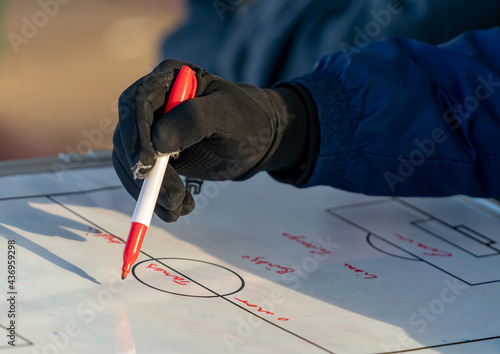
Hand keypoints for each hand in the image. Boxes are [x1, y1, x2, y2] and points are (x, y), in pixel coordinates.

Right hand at [113, 59, 316, 221]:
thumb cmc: (247, 120)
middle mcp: (153, 102)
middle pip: (128, 135)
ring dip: (149, 191)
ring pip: (131, 162)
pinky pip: (143, 177)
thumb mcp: (227, 114)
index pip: (136, 102)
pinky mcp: (156, 155)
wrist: (257, 140)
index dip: (136, 133)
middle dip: (143, 171)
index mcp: (168, 78)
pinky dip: (156, 197)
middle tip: (169, 198)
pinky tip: (178, 208)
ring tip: (178, 210)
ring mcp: (151, 130)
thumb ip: (195, 119)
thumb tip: (156, 142)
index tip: (147, 165)